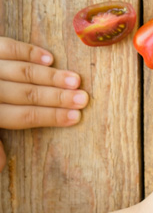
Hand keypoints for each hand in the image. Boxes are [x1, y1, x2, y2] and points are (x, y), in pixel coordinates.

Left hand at [0, 37, 88, 171]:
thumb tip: (0, 166)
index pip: (21, 116)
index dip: (49, 117)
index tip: (75, 118)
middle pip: (26, 94)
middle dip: (57, 97)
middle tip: (83, 99)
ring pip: (21, 72)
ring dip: (51, 76)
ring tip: (74, 81)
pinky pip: (5, 47)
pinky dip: (28, 52)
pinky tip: (49, 58)